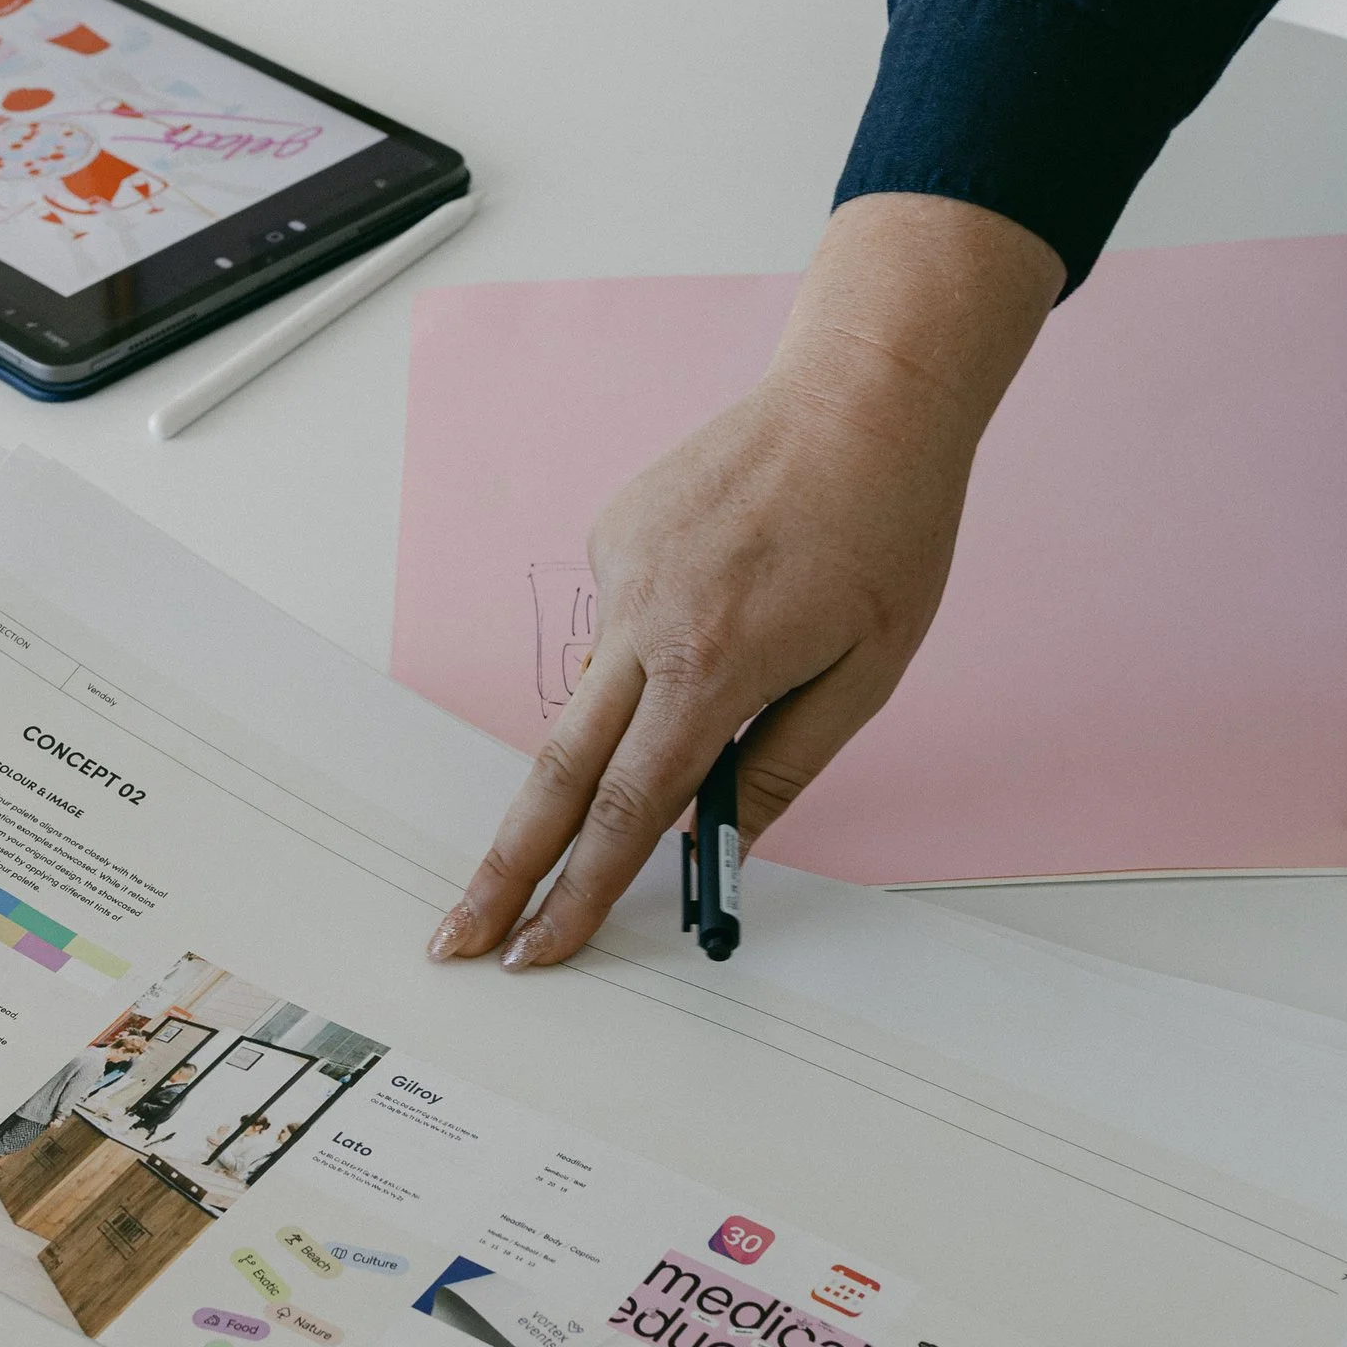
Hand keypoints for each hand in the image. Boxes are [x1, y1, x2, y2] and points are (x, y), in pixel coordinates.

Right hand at [426, 197, 1059, 970]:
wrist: (863, 397)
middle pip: (555, 773)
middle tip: (460, 935)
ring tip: (746, 648)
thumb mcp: (865, 674)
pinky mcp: (612, 534)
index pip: (627, 811)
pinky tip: (734, 590)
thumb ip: (780, 767)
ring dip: (619, 731)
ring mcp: (618, 571)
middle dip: (506, 867)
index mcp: (712, 665)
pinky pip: (620, 625)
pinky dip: (659, 644)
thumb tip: (720, 845)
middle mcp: (645, 620)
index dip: (578, 892)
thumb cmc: (886, 529)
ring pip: (592, 693)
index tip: (536, 949)